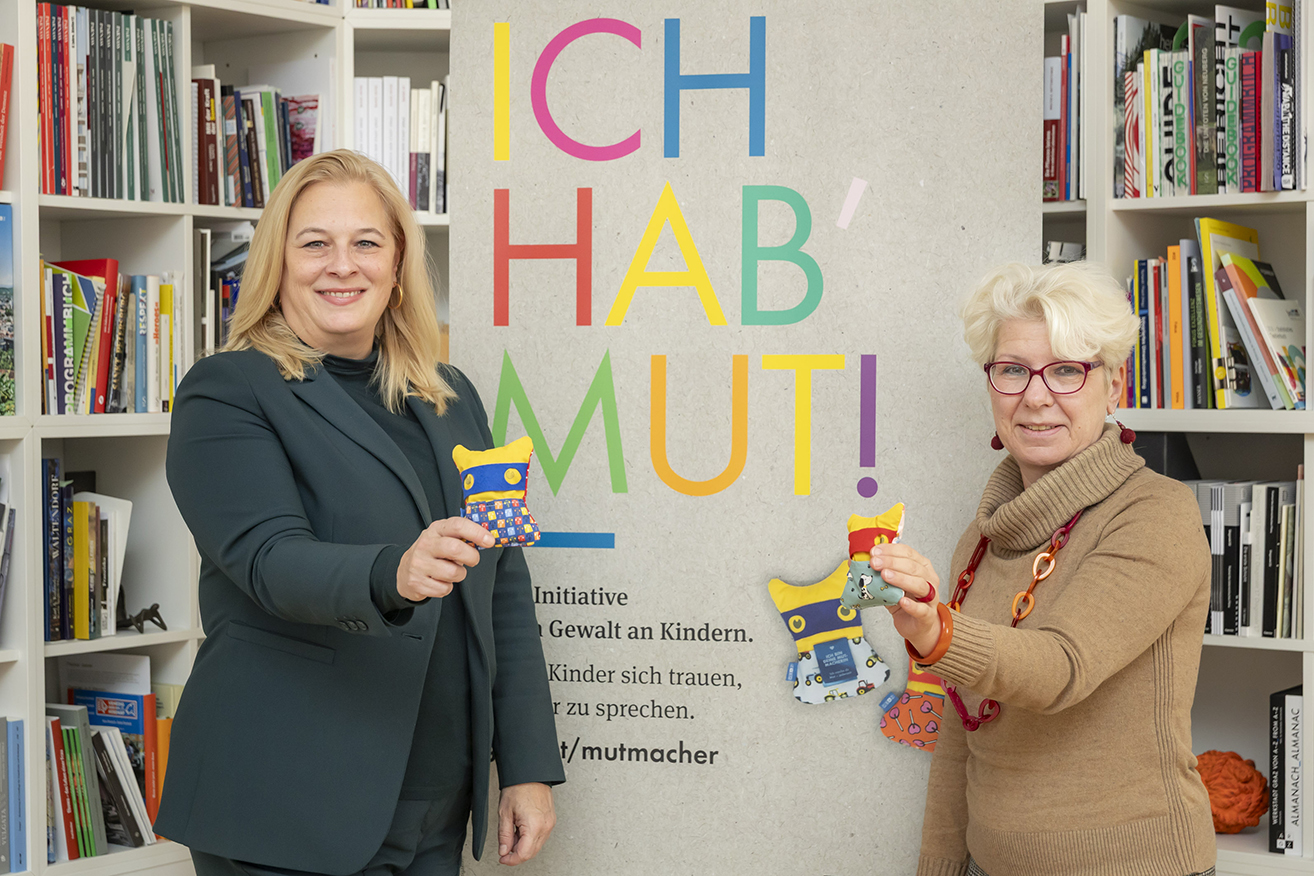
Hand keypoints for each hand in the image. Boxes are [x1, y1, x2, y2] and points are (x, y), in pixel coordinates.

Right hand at [395, 517, 493, 600]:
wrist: (404, 570)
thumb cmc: (433, 552)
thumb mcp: (444, 537)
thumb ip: (463, 537)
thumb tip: (488, 540)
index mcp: (436, 530)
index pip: (458, 525)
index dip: (477, 532)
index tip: (490, 541)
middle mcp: (425, 544)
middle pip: (455, 549)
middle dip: (472, 557)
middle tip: (473, 560)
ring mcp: (419, 563)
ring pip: (453, 573)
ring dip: (459, 574)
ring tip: (452, 571)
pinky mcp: (416, 582)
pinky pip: (444, 589)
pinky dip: (447, 587)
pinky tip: (440, 580)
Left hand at [497, 782, 554, 864]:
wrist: (530, 773)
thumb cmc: (518, 787)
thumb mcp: (504, 813)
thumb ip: (504, 835)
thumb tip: (504, 850)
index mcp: (534, 825)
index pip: (524, 854)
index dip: (511, 860)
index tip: (503, 858)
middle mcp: (545, 826)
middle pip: (532, 852)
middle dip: (517, 854)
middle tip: (505, 847)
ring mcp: (550, 823)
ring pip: (537, 846)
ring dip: (523, 845)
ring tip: (512, 832)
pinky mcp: (551, 819)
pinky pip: (541, 836)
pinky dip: (530, 838)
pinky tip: (521, 829)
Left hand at [870, 543, 941, 657]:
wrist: (916, 625)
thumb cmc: (905, 601)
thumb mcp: (889, 584)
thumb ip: (876, 573)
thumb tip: (854, 562)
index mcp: (921, 566)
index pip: (907, 553)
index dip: (891, 550)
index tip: (874, 551)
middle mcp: (929, 579)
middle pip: (913, 567)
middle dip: (892, 562)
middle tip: (875, 563)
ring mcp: (930, 597)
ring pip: (920, 585)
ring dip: (901, 578)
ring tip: (885, 576)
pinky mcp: (927, 615)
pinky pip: (921, 609)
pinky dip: (912, 605)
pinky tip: (902, 601)